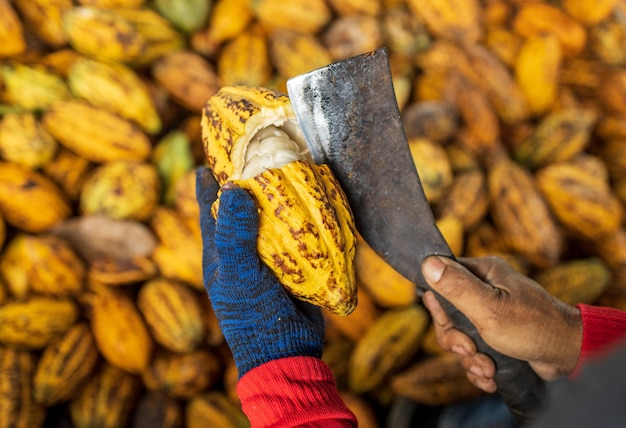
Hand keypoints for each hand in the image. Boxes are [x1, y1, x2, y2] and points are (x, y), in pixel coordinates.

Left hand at [196, 167, 324, 377]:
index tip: (215, 152)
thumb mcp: (238, 274)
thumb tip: (234, 188)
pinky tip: (316, 197)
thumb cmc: (253, 317)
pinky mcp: (295, 262)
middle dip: (251, 180)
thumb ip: (235, 234)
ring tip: (291, 164)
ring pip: (273, 216)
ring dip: (281, 194)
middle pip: (244, 205)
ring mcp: (269, 255)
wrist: (288, 351)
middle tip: (263, 149)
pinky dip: (305, 215)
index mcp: (220, 250)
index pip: (210, 207)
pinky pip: (298, 232)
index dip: (211, 179)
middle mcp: (243, 248)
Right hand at [421, 255, 581, 392]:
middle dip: (456, 340)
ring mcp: (491, 312)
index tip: (451, 326)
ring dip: (469, 358)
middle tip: (470, 350)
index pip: (441, 282)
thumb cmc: (533, 327)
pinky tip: (490, 375)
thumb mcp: (489, 307)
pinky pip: (473, 350)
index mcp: (483, 273)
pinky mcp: (496, 334)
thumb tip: (427, 262)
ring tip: (487, 368)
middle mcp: (485, 288)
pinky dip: (478, 366)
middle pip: (447, 315)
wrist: (568, 355)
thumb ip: (456, 286)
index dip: (440, 309)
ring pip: (459, 336)